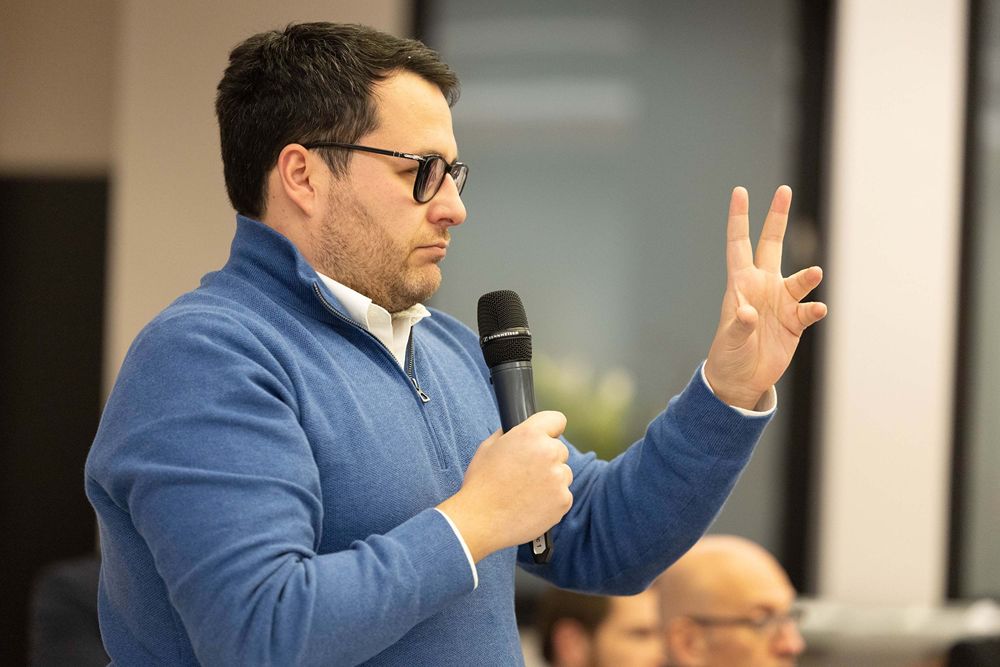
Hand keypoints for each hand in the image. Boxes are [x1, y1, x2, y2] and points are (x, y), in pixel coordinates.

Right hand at [437, 411, 571, 561]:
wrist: (479, 520)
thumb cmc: (481, 484)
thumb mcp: (488, 447)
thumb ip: (510, 434)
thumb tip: (520, 430)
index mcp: (530, 434)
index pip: (557, 419)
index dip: (550, 429)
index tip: (548, 436)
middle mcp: (548, 452)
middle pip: (560, 450)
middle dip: (547, 459)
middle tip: (526, 473)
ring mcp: (558, 478)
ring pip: (563, 474)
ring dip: (551, 480)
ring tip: (526, 492)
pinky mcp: (563, 500)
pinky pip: (563, 495)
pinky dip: (552, 500)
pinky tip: (531, 505)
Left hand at [704, 186, 826, 409]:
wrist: (741, 380)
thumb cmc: (728, 356)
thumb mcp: (730, 341)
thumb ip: (739, 326)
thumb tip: (747, 312)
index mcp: (740, 284)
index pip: (738, 244)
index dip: (739, 219)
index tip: (740, 191)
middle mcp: (762, 286)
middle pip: (771, 245)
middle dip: (777, 218)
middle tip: (784, 190)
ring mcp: (780, 302)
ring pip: (798, 279)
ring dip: (806, 277)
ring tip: (815, 273)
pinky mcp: (794, 321)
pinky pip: (808, 309)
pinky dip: (813, 309)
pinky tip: (816, 310)